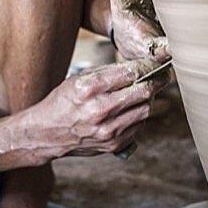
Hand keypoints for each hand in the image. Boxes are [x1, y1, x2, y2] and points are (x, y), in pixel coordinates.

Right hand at [27, 59, 171, 158]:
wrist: (46, 134)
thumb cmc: (63, 103)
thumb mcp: (79, 79)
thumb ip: (108, 73)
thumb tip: (139, 66)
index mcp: (89, 88)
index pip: (131, 73)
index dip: (149, 66)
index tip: (157, 62)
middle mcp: (99, 110)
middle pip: (144, 92)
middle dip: (156, 81)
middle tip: (161, 75)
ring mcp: (108, 130)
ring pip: (145, 109)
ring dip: (147, 99)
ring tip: (143, 92)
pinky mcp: (113, 144)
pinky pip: (138, 126)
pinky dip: (138, 115)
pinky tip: (129, 110)